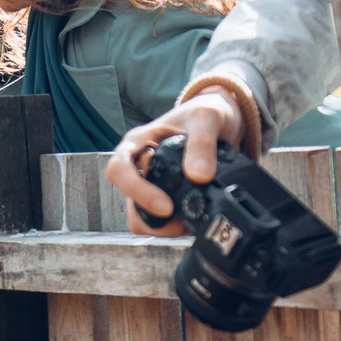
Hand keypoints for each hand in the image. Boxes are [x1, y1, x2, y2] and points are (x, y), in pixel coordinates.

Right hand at [106, 92, 244, 236]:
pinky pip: (161, 222)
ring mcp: (150, 184)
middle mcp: (138, 165)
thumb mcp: (208, 117)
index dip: (137, 191)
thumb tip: (198, 177)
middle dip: (153, 220)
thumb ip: (202, 143)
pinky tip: (194, 221)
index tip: (166, 206)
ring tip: (192, 222)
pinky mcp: (165, 197)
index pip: (119, 170)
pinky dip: (176, 228)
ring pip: (143, 219)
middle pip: (129, 203)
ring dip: (165, 228)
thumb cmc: (207, 112)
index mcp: (137, 142)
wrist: (221, 120)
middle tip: (183, 224)